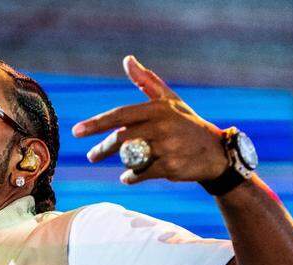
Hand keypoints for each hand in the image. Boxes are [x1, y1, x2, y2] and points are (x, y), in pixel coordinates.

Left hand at [72, 55, 228, 184]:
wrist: (215, 153)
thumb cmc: (187, 124)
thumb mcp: (170, 100)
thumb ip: (146, 81)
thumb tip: (128, 60)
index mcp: (158, 108)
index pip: (121, 115)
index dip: (97, 123)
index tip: (77, 131)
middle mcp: (162, 126)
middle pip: (121, 138)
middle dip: (103, 148)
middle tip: (92, 156)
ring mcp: (167, 147)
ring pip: (130, 157)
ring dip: (124, 163)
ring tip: (124, 166)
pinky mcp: (171, 166)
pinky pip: (141, 173)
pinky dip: (132, 177)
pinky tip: (128, 177)